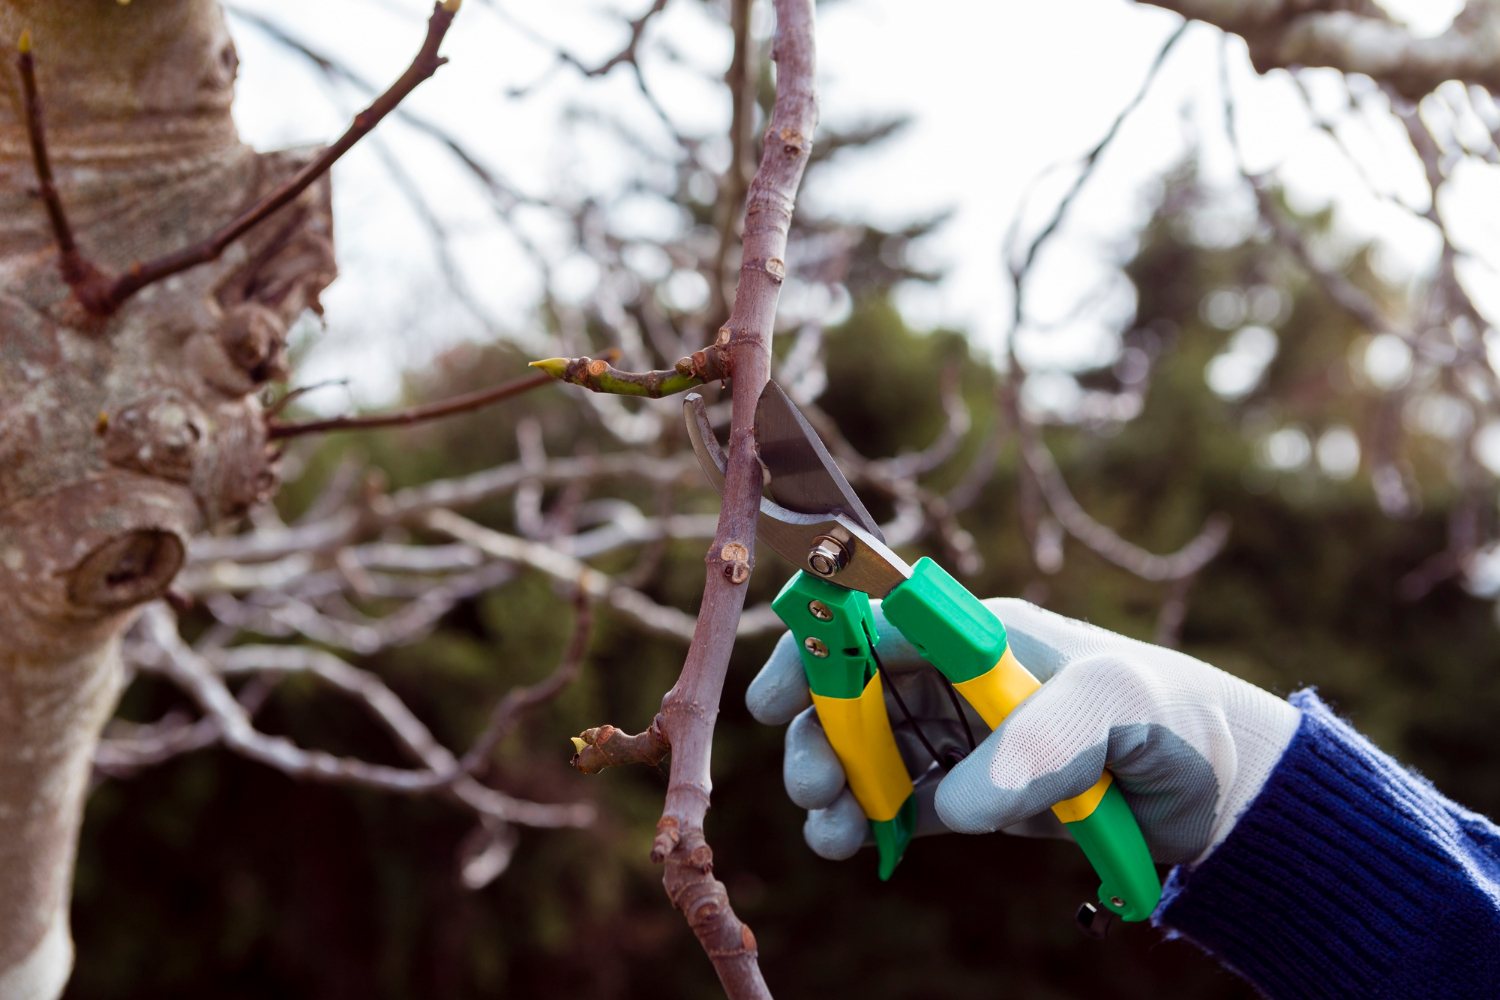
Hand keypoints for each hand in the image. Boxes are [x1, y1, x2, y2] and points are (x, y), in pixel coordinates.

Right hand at [747, 598, 1301, 865]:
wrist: (1214, 786)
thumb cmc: (1166, 713)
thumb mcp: (1112, 706)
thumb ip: (1037, 743)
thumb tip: (955, 806)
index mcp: (975, 631)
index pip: (874, 623)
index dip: (815, 652)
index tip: (775, 700)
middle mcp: (954, 677)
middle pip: (853, 692)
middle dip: (818, 734)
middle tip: (813, 786)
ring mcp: (959, 735)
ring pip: (866, 751)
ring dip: (834, 785)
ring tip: (831, 831)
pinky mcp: (971, 791)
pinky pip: (899, 802)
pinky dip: (868, 823)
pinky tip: (857, 846)